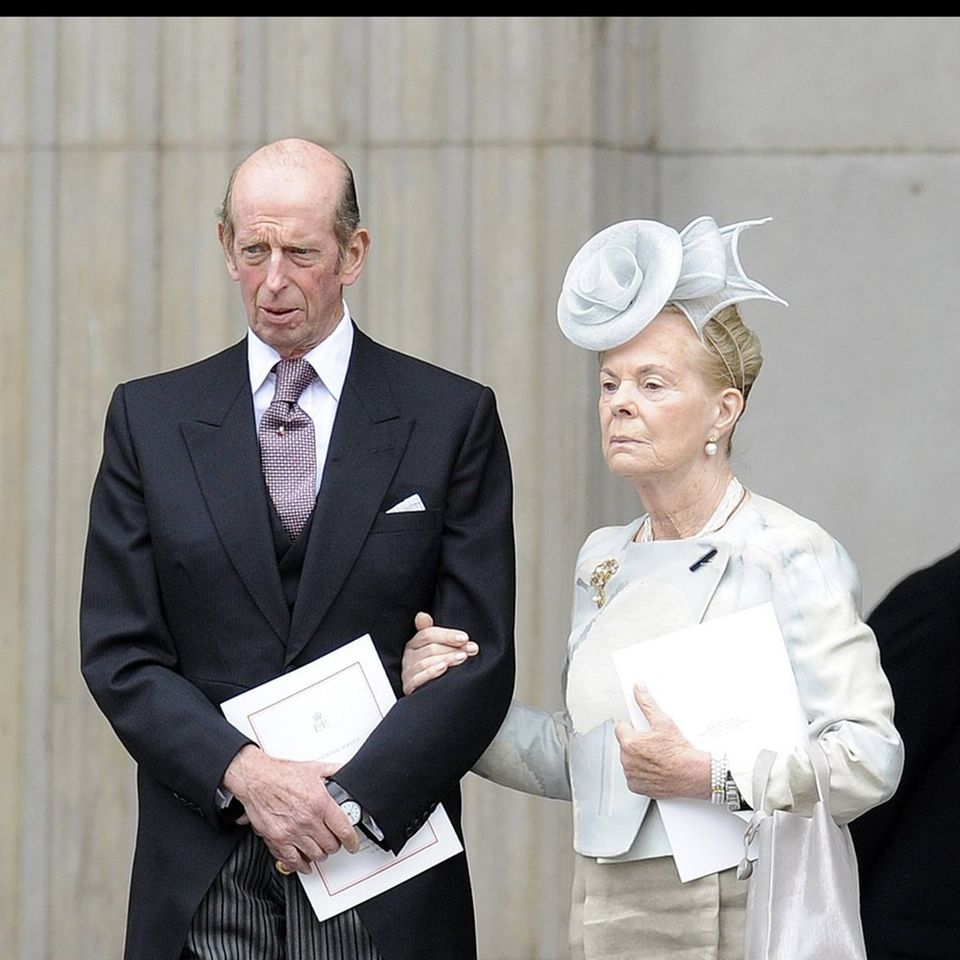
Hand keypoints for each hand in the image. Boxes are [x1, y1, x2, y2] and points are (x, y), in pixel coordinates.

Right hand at [223, 745, 358, 874]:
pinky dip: (301, 865)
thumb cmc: (282, 773)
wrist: (257, 778)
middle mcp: (308, 820)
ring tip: (320, 849)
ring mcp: (293, 832)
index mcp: (321, 803)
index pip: (344, 830)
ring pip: (315, 855)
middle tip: (334, 841)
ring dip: (320, 854)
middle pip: (330, 845)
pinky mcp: (278, 839)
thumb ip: (333, 771)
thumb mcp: (315, 768)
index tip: (353, 844)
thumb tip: (345, 771)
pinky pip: (293, 860)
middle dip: (335, 845)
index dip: (352, 841)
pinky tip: (304, 863)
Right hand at [401, 611, 477, 694]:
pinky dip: (431, 672)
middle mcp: (408, 657)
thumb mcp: (435, 648)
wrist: (430, 695)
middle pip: (430, 648)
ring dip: (446, 658)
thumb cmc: (434, 667)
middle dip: (452, 648)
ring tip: (462, 658)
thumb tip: (422, 615)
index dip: (447, 635)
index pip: (428, 634)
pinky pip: (418, 679)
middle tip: (470, 650)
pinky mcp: (409, 687)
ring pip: (425, 662)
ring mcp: (408, 672)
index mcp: (414, 644)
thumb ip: (432, 633)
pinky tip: (443, 668)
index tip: (465, 638)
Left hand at [614, 684, 710, 799]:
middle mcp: (627, 760)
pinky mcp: (637, 787)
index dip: (633, 727)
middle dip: (636, 742)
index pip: (621, 728)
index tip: (643, 730)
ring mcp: (631, 775)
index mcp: (629, 743)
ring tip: (656, 756)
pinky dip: (641, 773)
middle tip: (653, 743)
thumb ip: (646, 703)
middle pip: (625, 745)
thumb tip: (638, 689)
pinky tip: (654, 768)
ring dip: (637, 758)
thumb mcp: (663, 721)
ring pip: (629, 760)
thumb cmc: (679, 751)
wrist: (692, 774)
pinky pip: (633, 777)